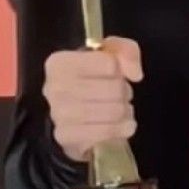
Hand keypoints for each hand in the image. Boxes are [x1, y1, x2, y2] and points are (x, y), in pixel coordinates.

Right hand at [42, 37, 142, 161]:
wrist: (73, 116)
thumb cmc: (92, 80)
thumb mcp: (109, 56)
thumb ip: (126, 51)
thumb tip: (135, 73)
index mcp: (59, 62)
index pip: (109, 63)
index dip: (120, 70)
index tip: (114, 74)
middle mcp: (53, 87)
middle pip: (113, 88)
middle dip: (124, 93)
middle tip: (119, 95)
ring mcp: (58, 114)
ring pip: (112, 111)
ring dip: (124, 111)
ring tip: (120, 109)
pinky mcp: (66, 137)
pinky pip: (106, 132)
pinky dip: (120, 129)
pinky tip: (120, 125)